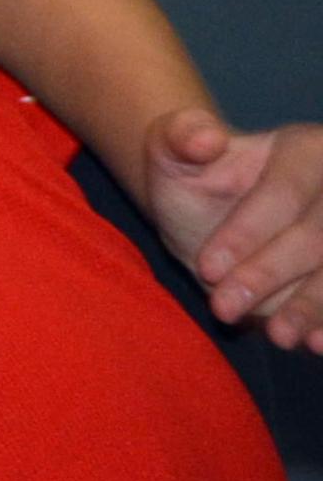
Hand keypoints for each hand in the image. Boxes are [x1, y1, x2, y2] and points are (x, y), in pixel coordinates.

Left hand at [145, 111, 322, 349]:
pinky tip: (315, 344)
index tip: (207, 268)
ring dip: (313, 306)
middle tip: (223, 306)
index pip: (285, 193)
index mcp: (307, 149)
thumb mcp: (173, 153)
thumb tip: (205, 137)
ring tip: (279, 336)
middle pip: (317, 236)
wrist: (212, 215)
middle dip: (269, 274)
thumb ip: (181, 136)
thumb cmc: (194, 178)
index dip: (249, 232)